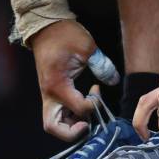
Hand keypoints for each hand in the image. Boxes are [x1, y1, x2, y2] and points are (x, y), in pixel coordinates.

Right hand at [32, 20, 118, 140]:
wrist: (45, 27)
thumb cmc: (64, 35)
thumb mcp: (86, 47)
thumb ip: (102, 66)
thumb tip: (113, 80)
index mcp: (58, 85)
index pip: (78, 109)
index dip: (93, 105)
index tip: (98, 90)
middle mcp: (49, 94)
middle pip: (54, 127)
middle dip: (72, 131)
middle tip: (88, 121)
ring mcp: (47, 95)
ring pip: (54, 123)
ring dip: (71, 125)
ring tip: (86, 113)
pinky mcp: (49, 93)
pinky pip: (57, 114)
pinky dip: (69, 116)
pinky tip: (81, 105)